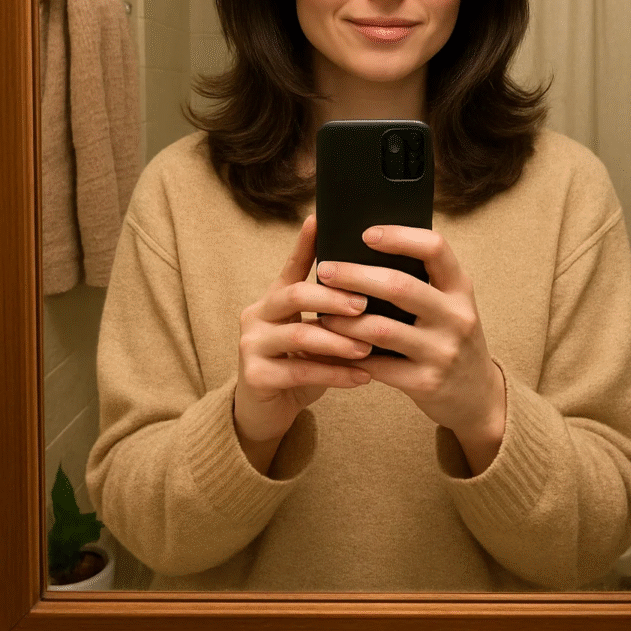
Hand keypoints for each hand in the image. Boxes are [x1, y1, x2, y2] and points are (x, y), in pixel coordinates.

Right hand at [235, 214, 372, 447]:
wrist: (269, 411)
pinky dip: (335, 374)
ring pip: (298, 333)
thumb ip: (333, 311)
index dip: (305, 242)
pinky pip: (300, 370)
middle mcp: (257, 314)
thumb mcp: (315, 332)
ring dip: (338, 339)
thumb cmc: (300, 364)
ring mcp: (251, 344)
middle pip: (294, 294)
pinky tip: (362, 377)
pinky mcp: (255, 376)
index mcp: (274, 299)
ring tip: (368, 346)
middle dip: (332, 297)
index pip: (292, 264)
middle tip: (364, 303)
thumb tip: (378, 288)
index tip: (319, 219)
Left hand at [315, 225, 506, 443]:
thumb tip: (364, 250)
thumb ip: (422, 280)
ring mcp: (443, 351)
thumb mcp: (450, 304)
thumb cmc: (450, 337)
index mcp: (460, 288)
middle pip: (399, 287)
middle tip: (325, 270)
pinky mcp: (427, 383)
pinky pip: (378, 366)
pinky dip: (350, 355)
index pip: (435, 248)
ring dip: (344, 320)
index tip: (366, 234)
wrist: (477, 395)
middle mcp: (456, 316)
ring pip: (381, 329)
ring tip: (322, 313)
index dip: (399, 236)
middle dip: (355, 276)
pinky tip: (332, 348)